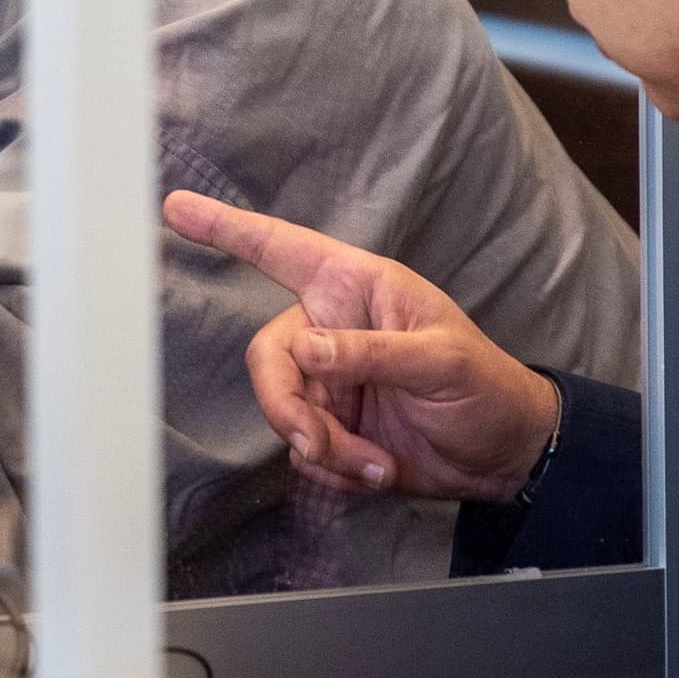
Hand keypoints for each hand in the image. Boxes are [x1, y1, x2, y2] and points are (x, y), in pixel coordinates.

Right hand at [160, 190, 561, 501]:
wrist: (502, 458)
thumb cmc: (484, 386)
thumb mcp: (440, 361)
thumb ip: (370, 352)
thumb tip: (305, 349)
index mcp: (356, 289)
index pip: (281, 249)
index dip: (228, 228)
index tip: (176, 208)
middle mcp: (332, 329)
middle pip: (269, 358)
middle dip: (286, 406)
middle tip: (316, 441)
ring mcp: (329, 382)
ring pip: (282, 411)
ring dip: (322, 448)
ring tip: (374, 463)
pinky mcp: (331, 429)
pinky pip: (302, 452)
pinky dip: (334, 470)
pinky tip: (376, 469)